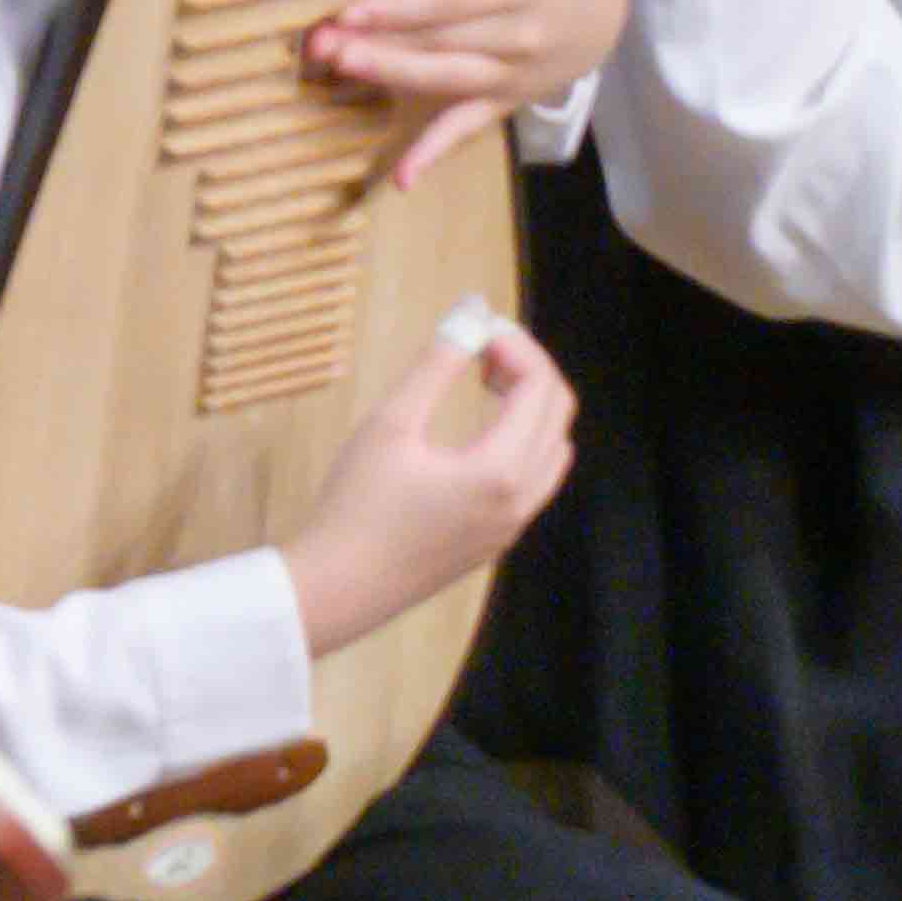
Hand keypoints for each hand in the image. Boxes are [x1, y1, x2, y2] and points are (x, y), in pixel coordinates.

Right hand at [277, 320, 575, 658]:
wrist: (343, 585)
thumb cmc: (358, 503)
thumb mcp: (391, 423)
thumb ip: (436, 365)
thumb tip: (470, 314)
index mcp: (502, 470)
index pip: (541, 388)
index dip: (516, 345)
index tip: (476, 326)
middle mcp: (522, 499)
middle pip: (558, 415)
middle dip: (527, 369)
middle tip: (480, 346)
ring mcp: (513, 524)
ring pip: (553, 449)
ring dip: (530, 405)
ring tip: (481, 380)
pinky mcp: (497, 539)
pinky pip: (537, 478)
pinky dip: (523, 438)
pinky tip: (477, 429)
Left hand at [313, 0, 628, 188]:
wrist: (609, 3)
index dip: (406, 6)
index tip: (352, 5)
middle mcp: (522, 35)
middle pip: (446, 44)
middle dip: (382, 46)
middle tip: (321, 43)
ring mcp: (515, 75)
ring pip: (450, 84)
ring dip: (393, 83)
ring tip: (337, 73)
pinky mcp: (507, 102)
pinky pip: (471, 131)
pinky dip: (436, 154)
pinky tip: (400, 179)